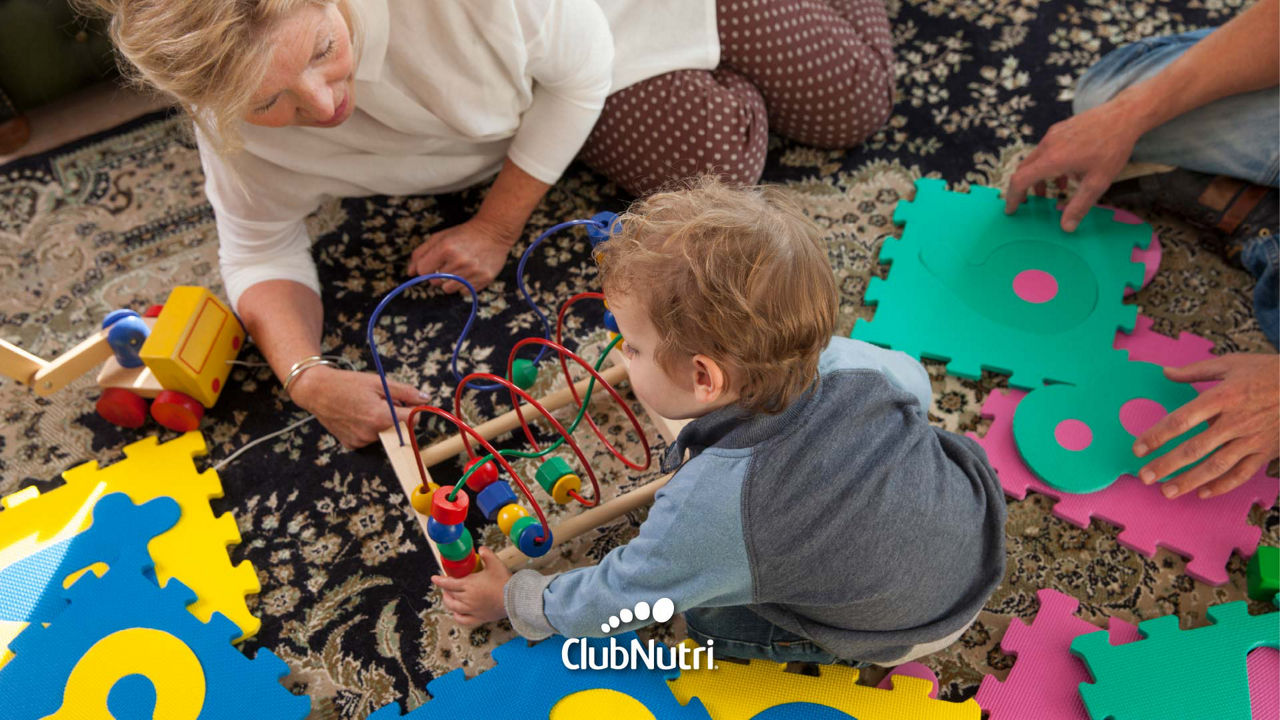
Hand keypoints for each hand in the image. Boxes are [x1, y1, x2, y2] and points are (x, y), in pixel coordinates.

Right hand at [288, 364, 424, 448]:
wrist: (316, 390)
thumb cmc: (348, 384)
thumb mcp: (379, 382)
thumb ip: (406, 392)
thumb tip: (426, 399)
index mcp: (381, 417)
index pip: (413, 421)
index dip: (413, 410)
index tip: (407, 402)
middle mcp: (371, 434)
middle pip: (399, 428)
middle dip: (397, 416)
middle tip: (382, 401)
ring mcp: (360, 441)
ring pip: (385, 434)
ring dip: (383, 423)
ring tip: (366, 407)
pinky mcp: (351, 445)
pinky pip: (370, 439)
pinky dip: (369, 429)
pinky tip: (357, 416)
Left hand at [407, 216, 517, 293]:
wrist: (494, 232)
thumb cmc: (464, 234)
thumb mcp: (440, 237)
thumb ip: (421, 253)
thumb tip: (410, 273)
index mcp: (446, 248)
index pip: (422, 271)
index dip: (425, 268)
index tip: (432, 263)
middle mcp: (459, 261)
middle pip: (434, 282)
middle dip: (437, 275)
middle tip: (449, 264)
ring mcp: (473, 271)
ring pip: (448, 289)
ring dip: (450, 282)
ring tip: (459, 269)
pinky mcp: (484, 279)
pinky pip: (464, 292)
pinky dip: (464, 285)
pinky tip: (469, 273)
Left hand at [431, 547, 510, 625]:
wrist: (515, 599)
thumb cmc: (505, 582)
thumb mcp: (496, 564)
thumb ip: (487, 554)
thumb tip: (481, 548)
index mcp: (469, 585)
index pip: (449, 583)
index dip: (440, 580)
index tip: (434, 578)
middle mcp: (467, 598)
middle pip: (450, 594)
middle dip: (445, 589)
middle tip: (445, 585)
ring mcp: (472, 609)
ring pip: (453, 607)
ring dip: (448, 601)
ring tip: (448, 597)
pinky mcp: (478, 618)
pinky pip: (462, 619)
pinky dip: (456, 616)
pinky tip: (456, 612)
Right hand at [1004, 99, 1143, 231]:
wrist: (1124, 115)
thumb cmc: (1112, 148)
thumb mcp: (1098, 182)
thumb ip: (1079, 206)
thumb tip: (1066, 227)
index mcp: (1052, 160)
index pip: (1020, 180)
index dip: (1013, 197)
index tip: (1012, 210)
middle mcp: (1047, 146)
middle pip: (1024, 169)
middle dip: (1023, 188)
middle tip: (1028, 202)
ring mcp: (1052, 135)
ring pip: (1036, 160)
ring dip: (1039, 177)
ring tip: (1053, 190)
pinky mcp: (1060, 129)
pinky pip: (1047, 150)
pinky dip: (1049, 165)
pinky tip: (1068, 172)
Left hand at [1134, 354, 1279, 498]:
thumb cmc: (1268, 372)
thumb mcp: (1232, 363)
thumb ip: (1196, 371)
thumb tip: (1165, 372)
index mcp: (1223, 397)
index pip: (1182, 419)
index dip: (1157, 435)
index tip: (1138, 448)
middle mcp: (1235, 421)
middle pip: (1195, 448)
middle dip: (1167, 465)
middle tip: (1144, 477)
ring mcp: (1252, 439)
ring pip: (1217, 466)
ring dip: (1190, 481)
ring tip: (1167, 492)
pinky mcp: (1266, 451)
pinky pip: (1243, 473)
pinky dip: (1223, 486)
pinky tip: (1204, 493)